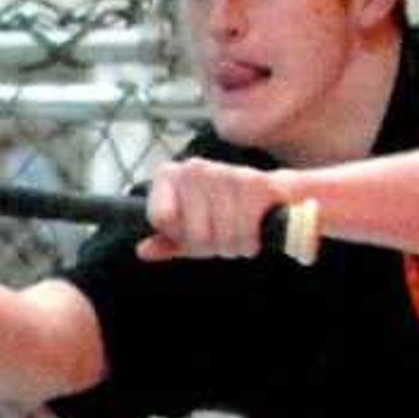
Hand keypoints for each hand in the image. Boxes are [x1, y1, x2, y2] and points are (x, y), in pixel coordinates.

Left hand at [138, 158, 292, 261]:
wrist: (275, 200)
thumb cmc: (224, 218)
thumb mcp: (189, 234)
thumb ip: (166, 242)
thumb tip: (143, 250)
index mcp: (168, 175)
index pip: (162, 219)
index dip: (180, 236)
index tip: (191, 233)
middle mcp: (194, 167)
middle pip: (196, 233)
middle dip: (213, 245)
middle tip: (225, 237)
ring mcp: (226, 171)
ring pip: (223, 235)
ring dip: (237, 245)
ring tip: (243, 234)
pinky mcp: (259, 182)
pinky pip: (248, 228)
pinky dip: (253, 240)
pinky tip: (258, 230)